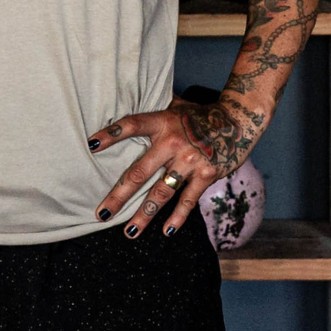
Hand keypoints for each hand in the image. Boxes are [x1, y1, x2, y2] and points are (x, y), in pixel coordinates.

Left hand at [87, 99, 253, 237]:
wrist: (238, 121)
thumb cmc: (200, 114)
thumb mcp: (176, 106)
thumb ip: (155, 111)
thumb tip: (128, 97)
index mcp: (163, 121)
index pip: (132, 125)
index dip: (111, 133)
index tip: (91, 145)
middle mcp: (173, 142)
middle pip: (139, 172)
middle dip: (119, 195)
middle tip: (101, 213)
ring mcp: (190, 161)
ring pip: (160, 193)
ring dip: (144, 215)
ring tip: (129, 232)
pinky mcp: (206, 175)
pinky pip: (188, 200)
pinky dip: (178, 217)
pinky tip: (166, 230)